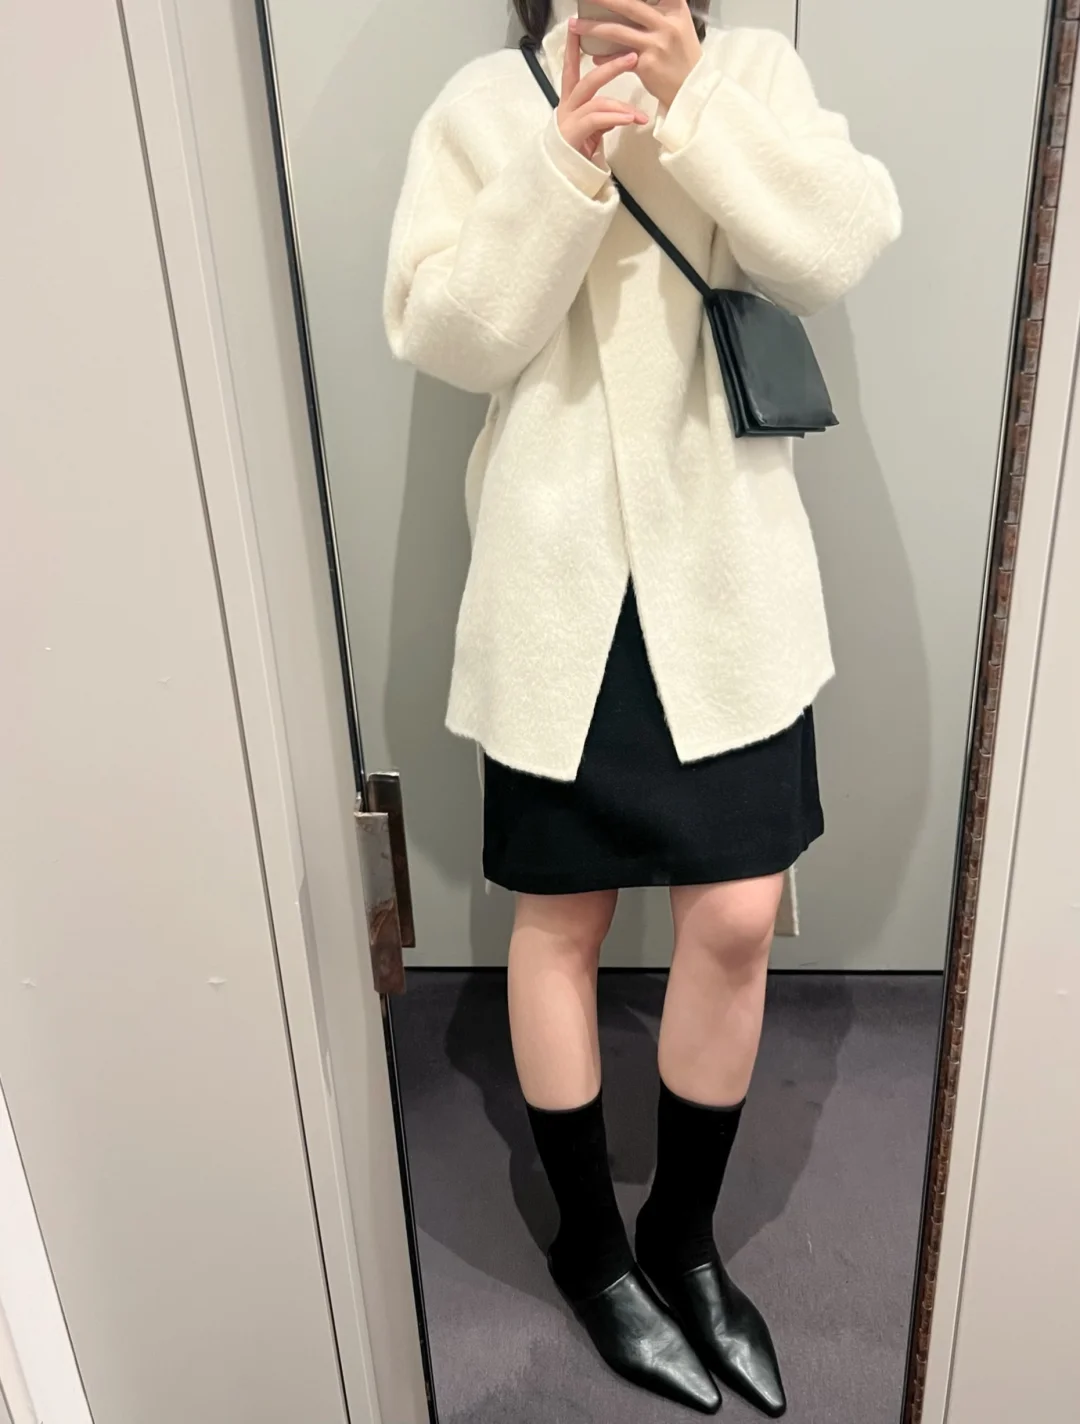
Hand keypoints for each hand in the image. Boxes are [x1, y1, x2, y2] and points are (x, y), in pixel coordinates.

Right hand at [558, 29, 648, 162]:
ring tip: (640, 112)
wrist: (564, 181)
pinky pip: (597, 119)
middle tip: (632, 57)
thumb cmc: (579, 154)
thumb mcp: (594, 130)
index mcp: (570, 102)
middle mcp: (566, 108)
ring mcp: (568, 122)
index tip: (576, 26)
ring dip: (621, 103)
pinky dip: (616, 117)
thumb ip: (604, 115)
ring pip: (595, 100)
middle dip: (610, 67)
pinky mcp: (572, 136)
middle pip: (587, 80)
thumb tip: (623, 110)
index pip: (571, 69)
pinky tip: (632, 120)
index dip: (572, 48)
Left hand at [570, 0, 702, 108]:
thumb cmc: (682, 57)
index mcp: (674, 9)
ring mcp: (656, 44)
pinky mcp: (647, 65)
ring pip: (617, 31)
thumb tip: (627, 5)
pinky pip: (618, 59)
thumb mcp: (678, 26)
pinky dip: (604, 57)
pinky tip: (593, 55)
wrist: (691, 89)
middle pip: (629, 5)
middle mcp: (666, 23)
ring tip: (575, 24)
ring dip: (592, 27)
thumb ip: (659, 12)